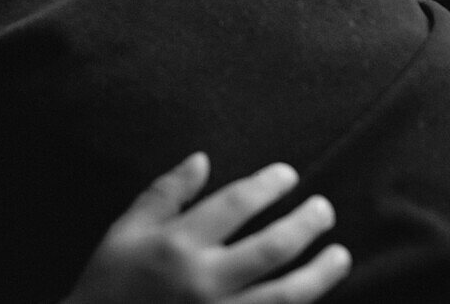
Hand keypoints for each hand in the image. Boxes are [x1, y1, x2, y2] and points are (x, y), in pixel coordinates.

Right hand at [62, 152, 350, 303]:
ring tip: (340, 255)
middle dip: (306, 225)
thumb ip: (166, 193)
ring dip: (319, 274)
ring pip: (285, 296)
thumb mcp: (126, 231)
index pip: (236, 205)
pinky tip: (313, 298)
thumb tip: (203, 159)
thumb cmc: (109, 285)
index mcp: (179, 245)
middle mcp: (205, 281)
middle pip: (272, 248)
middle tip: (325, 210)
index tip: (289, 175)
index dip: (268, 186)